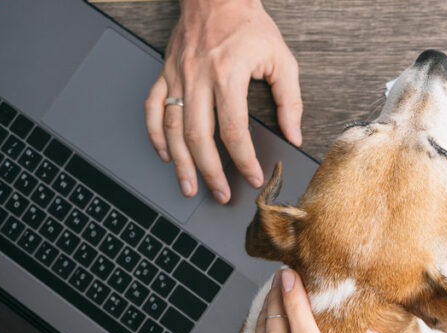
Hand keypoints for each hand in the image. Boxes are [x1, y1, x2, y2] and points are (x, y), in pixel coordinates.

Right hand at [145, 0, 302, 203]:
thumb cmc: (249, 24)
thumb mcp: (282, 59)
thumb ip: (290, 101)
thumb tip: (294, 135)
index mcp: (228, 75)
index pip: (234, 130)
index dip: (244, 160)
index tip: (253, 177)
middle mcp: (198, 78)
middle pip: (199, 137)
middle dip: (211, 172)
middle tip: (221, 194)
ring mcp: (177, 76)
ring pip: (172, 128)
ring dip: (181, 163)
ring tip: (189, 186)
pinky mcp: (165, 72)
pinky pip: (152, 107)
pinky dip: (156, 135)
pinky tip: (165, 154)